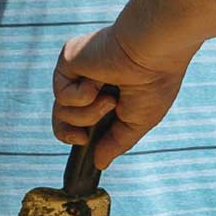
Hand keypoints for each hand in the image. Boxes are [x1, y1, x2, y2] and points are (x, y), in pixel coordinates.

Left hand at [53, 22, 187, 168]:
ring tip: (109, 99)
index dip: (76, 136)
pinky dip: (82, 97)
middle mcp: (89, 82)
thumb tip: (99, 164)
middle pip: (61, 119)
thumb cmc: (155, 82)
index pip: (80, 121)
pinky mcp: (68, 60)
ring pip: (61, 111)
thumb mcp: (138, 121)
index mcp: (107, 94)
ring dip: (87, 114)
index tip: (85, 141)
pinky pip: (62, 95)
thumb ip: (116, 143)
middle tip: (84, 135)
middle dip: (69, 132)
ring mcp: (77, 71)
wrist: (153, 51)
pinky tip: (99, 83)